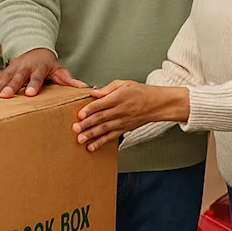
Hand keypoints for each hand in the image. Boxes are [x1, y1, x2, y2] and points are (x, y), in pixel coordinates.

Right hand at [0, 48, 87, 98]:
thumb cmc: (49, 65)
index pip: (37, 77)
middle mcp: (26, 66)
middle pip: (18, 77)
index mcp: (40, 67)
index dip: (34, 85)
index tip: (31, 94)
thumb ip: (70, 81)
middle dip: (12, 86)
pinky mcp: (7, 69)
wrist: (35, 49)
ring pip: (6, 75)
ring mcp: (15, 66)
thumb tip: (86, 88)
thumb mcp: (60, 71)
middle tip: (5, 95)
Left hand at [72, 80, 189, 151]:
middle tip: (75, 128)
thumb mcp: (124, 84)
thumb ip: (107, 89)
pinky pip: (111, 137)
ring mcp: (121, 122)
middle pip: (101, 118)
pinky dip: (101, 143)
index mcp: (118, 98)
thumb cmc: (140, 92)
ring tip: (80, 139)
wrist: (155, 104)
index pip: (102, 104)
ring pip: (104, 129)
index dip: (90, 109)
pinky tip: (91, 147)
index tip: (80, 114)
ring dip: (91, 135)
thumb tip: (94, 92)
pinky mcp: (123, 129)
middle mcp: (119, 111)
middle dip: (87, 124)